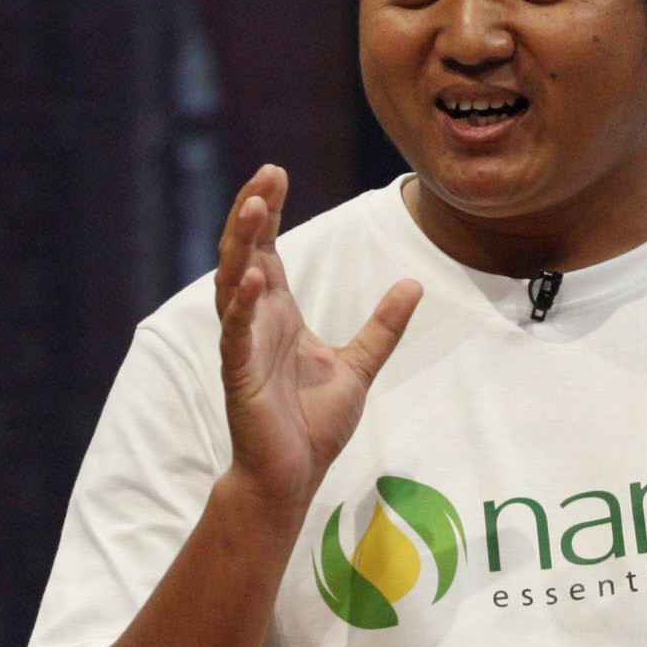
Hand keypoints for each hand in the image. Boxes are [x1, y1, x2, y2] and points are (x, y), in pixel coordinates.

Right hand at [216, 165, 419, 511]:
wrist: (293, 473)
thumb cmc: (313, 423)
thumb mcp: (361, 365)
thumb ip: (383, 326)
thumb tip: (413, 284)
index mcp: (279, 314)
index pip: (268, 249)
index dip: (269, 212)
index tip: (276, 173)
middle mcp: (256, 320)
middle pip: (246, 252)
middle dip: (253, 212)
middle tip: (266, 173)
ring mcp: (243, 344)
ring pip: (233, 282)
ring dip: (242, 245)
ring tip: (254, 207)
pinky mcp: (239, 373)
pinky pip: (236, 332)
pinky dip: (243, 303)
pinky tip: (255, 276)